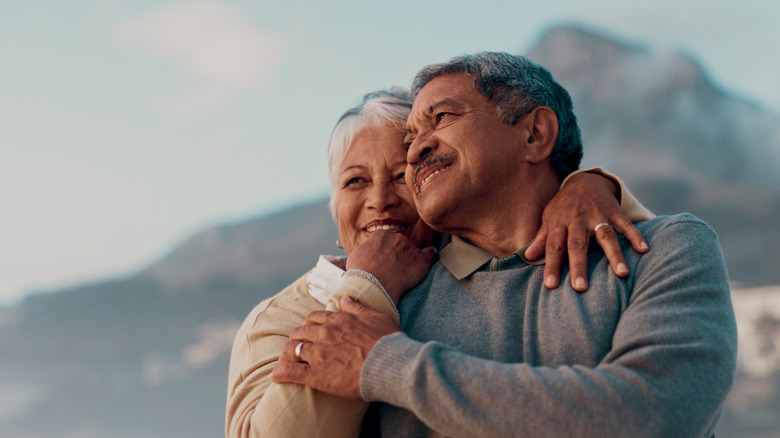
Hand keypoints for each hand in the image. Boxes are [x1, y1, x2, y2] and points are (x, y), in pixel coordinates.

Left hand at [271, 296, 399, 398]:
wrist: (390, 365)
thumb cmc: (388, 341)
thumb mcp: (377, 316)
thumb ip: (358, 307)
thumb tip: (344, 298)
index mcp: (338, 320)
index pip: (315, 318)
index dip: (309, 324)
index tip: (309, 329)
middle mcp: (325, 334)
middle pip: (300, 332)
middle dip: (297, 337)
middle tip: (297, 345)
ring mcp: (318, 354)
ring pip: (293, 349)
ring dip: (288, 354)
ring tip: (285, 360)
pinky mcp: (316, 374)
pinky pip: (291, 372)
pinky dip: (281, 373)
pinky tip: (275, 376)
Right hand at [346, 231, 436, 302]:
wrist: (373, 286)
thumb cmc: (361, 273)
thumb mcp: (355, 256)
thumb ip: (365, 250)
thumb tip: (367, 251)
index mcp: (381, 235)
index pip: (387, 240)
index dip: (385, 251)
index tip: (384, 260)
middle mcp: (397, 238)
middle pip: (400, 244)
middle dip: (397, 254)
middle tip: (393, 268)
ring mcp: (410, 248)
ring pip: (412, 251)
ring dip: (410, 259)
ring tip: (403, 273)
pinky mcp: (421, 260)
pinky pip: (431, 254)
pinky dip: (430, 256)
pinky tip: (430, 257)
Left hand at [524, 172, 648, 291]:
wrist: (585, 180)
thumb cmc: (564, 206)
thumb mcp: (549, 218)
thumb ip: (541, 238)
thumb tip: (526, 257)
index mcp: (560, 223)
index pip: (554, 247)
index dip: (551, 266)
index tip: (550, 286)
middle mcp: (578, 219)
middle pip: (578, 244)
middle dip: (579, 266)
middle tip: (580, 288)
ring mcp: (598, 215)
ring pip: (606, 236)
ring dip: (614, 254)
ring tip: (622, 274)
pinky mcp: (615, 212)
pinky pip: (626, 225)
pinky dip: (636, 236)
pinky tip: (643, 250)